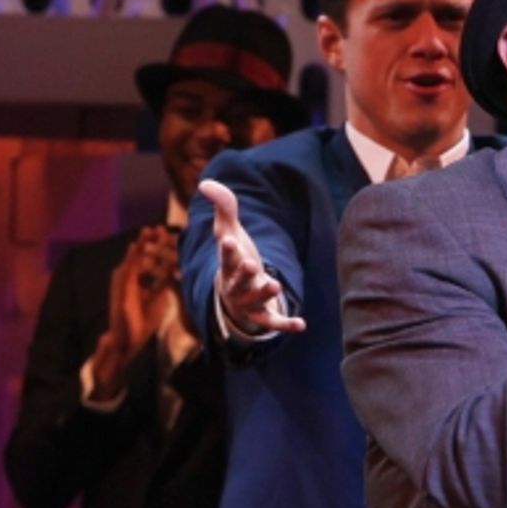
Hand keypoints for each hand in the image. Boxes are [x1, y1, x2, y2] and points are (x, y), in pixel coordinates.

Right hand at [89, 228, 183, 399]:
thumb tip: (175, 274)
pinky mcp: (119, 289)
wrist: (128, 339)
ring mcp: (124, 282)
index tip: (171, 235)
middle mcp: (131, 277)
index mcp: (141, 280)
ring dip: (141, 245)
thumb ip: (164, 285)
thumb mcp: (158, 299)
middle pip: (143, 255)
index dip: (160, 248)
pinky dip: (130, 259)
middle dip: (151, 241)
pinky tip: (135, 248)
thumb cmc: (142, 321)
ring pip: (134, 260)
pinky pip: (125, 272)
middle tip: (160, 226)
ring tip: (148, 230)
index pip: (152, 260)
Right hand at [199, 177, 302, 334]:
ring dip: (265, 294)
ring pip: (255, 300)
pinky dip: (285, 324)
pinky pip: (272, 322)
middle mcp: (235, 286)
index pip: (225, 257)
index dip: (227, 250)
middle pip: (238, 281)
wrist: (234, 295)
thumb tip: (205, 183)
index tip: (229, 240)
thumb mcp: (228, 232)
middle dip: (244, 274)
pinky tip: (302, 325)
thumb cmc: (234, 257)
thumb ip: (223, 207)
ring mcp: (248, 302)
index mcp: (228, 266)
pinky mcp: (262, 315)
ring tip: (276, 285)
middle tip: (252, 265)